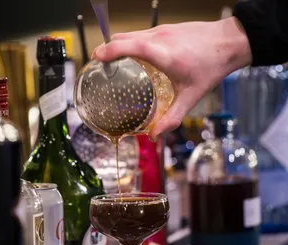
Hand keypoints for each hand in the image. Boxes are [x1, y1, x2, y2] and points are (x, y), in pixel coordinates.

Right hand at [92, 17, 251, 141]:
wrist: (230, 42)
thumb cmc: (211, 68)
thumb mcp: (190, 97)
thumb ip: (171, 117)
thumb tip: (154, 135)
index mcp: (163, 54)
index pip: (128, 45)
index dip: (108, 50)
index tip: (95, 58)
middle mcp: (159, 38)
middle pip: (123, 37)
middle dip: (107, 48)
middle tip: (100, 65)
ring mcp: (162, 30)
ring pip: (131, 33)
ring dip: (118, 44)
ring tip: (113, 62)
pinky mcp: (166, 28)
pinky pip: (141, 33)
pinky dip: (130, 42)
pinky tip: (134, 57)